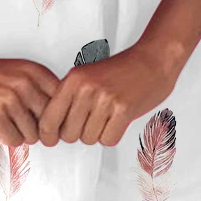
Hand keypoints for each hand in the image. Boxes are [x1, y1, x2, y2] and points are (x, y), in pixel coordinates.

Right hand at [0, 49, 61, 147]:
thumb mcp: (18, 72)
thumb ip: (38, 89)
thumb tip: (59, 116)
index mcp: (34, 71)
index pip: (63, 103)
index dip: (57, 117)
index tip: (49, 123)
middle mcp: (26, 84)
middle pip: (50, 122)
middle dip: (41, 130)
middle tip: (28, 129)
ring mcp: (11, 99)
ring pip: (33, 135)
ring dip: (21, 135)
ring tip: (9, 124)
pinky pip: (15, 140)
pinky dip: (7, 138)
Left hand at [37, 44, 178, 147]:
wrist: (152, 61)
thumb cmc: (121, 70)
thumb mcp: (87, 76)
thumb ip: (69, 97)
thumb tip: (53, 128)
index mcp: (74, 79)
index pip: (49, 119)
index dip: (48, 135)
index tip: (50, 140)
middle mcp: (86, 89)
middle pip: (69, 134)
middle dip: (78, 133)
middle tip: (90, 121)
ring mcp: (105, 99)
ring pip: (89, 139)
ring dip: (97, 133)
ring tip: (107, 115)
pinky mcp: (123, 110)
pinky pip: (108, 140)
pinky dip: (112, 135)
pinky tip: (118, 119)